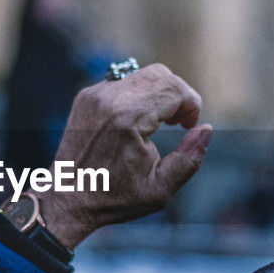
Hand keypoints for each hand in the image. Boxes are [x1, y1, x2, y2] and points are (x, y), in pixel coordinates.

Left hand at [41, 63, 211, 247]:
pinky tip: (138, 122)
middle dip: (178, 95)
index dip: (191, 104)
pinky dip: (139, 95)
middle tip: (178, 123)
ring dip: (159, 93)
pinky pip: (124, 82)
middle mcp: (109, 99)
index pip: (173, 88)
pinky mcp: (87, 96)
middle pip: (160, 74)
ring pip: (142, 74)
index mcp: (128, 119)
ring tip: (160, 123)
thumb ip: (189, 159)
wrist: (67, 198)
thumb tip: (205, 128)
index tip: (189, 126)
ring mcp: (95, 94)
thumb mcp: (160, 189)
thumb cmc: (113, 197)